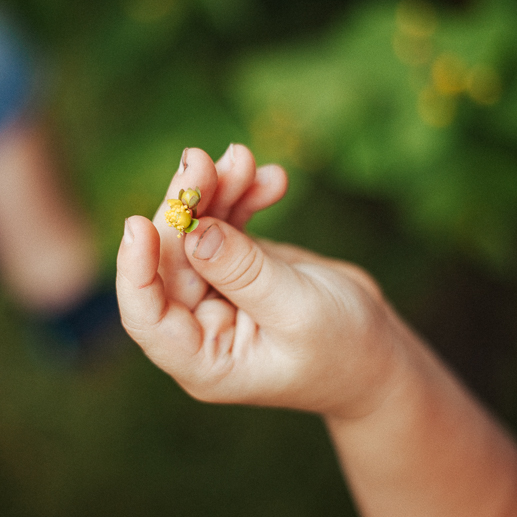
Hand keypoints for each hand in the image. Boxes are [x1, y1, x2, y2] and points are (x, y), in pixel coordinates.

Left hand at [116, 145, 406, 419]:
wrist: (380, 353)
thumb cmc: (344, 350)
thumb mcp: (297, 311)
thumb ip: (245, 272)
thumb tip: (195, 231)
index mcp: (202, 359)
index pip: (147, 316)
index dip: (136, 270)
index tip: (140, 223)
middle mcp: (198, 326)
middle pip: (170, 259)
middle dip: (187, 206)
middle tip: (201, 160)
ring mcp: (216, 292)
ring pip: (196, 233)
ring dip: (216, 191)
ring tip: (243, 157)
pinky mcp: (237, 265)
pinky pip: (225, 223)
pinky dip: (243, 197)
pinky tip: (272, 179)